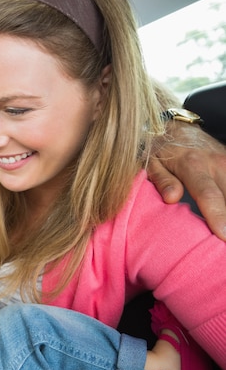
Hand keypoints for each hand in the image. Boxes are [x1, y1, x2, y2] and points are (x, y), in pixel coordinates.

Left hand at [148, 122, 225, 239]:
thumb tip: (172, 199)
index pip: (208, 195)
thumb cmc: (160, 148)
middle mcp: (216, 163)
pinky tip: (225, 219)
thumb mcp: (152, 163)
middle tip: (224, 242)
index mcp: (193, 165)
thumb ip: (162, 181)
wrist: (177, 126)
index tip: (224, 236)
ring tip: (224, 233)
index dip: (218, 216)